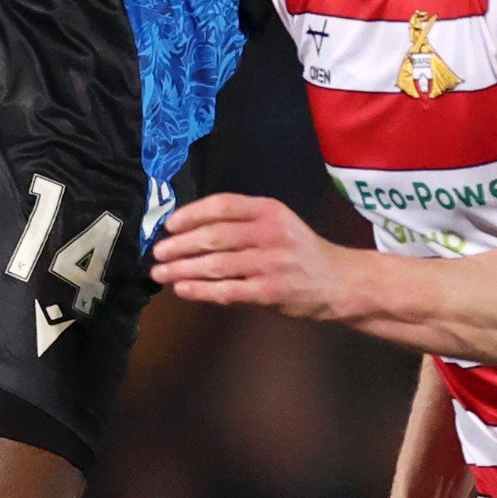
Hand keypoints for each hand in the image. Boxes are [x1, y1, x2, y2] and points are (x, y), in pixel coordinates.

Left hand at [150, 192, 363, 320]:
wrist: (339, 282)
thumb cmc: (299, 251)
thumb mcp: (277, 224)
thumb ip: (241, 224)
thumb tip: (187, 230)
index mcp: (269, 210)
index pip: (222, 206)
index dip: (191, 214)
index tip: (170, 225)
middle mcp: (270, 233)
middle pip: (214, 236)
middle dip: (179, 245)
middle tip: (157, 253)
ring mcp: (271, 263)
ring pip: (216, 264)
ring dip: (182, 269)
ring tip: (160, 273)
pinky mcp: (271, 291)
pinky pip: (228, 290)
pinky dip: (201, 290)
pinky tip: (183, 289)